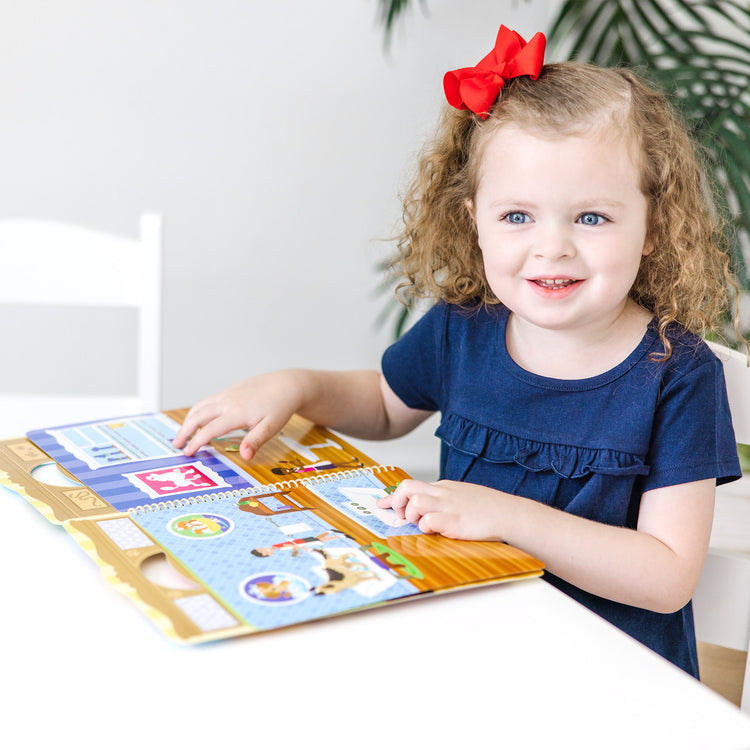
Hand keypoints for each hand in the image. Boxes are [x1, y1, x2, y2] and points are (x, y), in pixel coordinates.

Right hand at [172, 371, 303, 459]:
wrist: (286, 384)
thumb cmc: (280, 406)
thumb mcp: (271, 427)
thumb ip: (255, 441)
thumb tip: (245, 456)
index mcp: (236, 413)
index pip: (209, 430)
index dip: (196, 442)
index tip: (187, 453)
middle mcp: (227, 402)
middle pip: (197, 416)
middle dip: (184, 431)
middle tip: (177, 445)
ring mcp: (227, 395)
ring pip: (200, 407)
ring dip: (188, 420)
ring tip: (183, 435)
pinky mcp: (229, 391)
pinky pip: (207, 401)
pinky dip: (197, 411)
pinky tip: (198, 419)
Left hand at [377, 479, 505, 539]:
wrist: (508, 513)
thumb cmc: (485, 508)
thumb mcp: (459, 496)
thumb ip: (440, 499)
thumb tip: (421, 507)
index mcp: (442, 487)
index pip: (410, 486)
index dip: (392, 497)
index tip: (381, 505)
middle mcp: (443, 494)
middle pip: (407, 488)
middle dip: (398, 504)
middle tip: (405, 518)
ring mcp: (449, 507)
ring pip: (415, 503)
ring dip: (413, 517)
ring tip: (423, 525)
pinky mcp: (455, 522)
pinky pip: (430, 522)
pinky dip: (427, 528)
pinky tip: (436, 532)